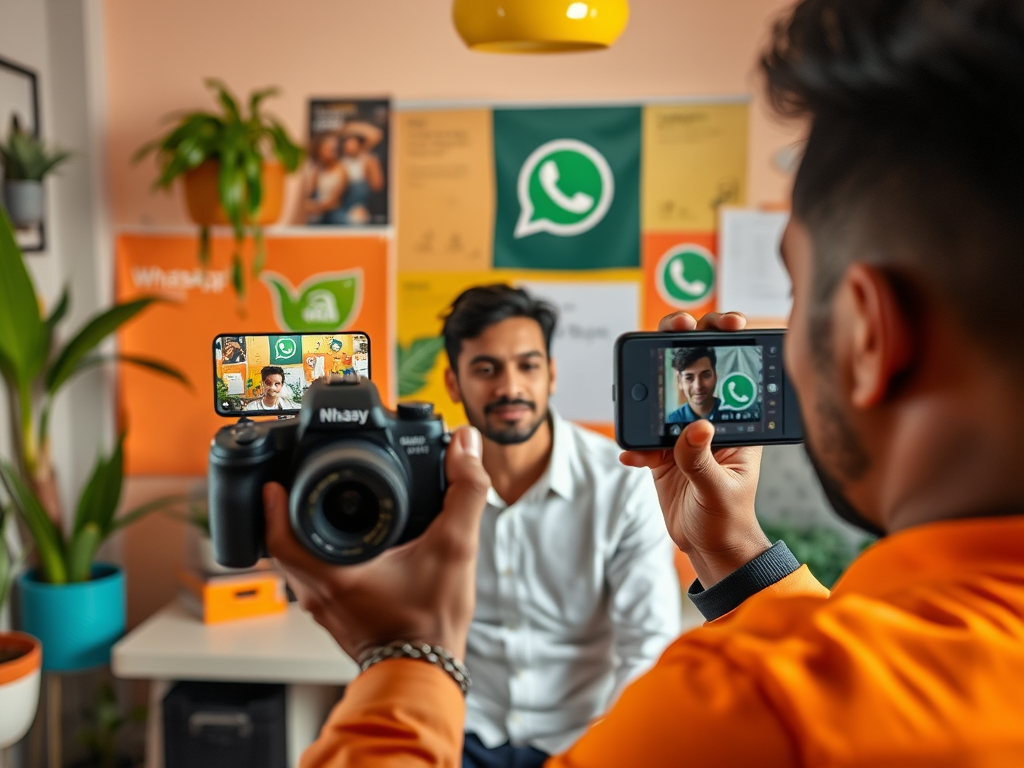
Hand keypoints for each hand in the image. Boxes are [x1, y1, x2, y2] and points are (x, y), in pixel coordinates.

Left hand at [265, 426, 488, 661]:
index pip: (282, 535)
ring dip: (301, 537)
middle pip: (283, 547)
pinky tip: (344, 545)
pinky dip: (320, 557)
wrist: (427, 674)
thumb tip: (464, 445)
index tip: (274, 479)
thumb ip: (464, 491)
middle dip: (285, 514)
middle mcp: (320, 592)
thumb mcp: (456, 547)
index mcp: (336, 573)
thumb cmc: (432, 622)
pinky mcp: (337, 616)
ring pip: (297, 565)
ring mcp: (325, 608)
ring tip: (314, 509)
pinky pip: (313, 580)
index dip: (274, 504)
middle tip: (291, 486)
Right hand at [620, 312, 769, 587]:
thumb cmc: (730, 519)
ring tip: (637, 382)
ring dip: (648, 387)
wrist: (709, 548)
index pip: (734, 370)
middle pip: (694, 367)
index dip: (731, 341)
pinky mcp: (659, 452)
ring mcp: (681, 434)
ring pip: (662, 394)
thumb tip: (694, 428)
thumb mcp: (721, 490)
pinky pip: (640, 436)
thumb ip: (703, 460)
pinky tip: (634, 456)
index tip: (727, 323)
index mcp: (738, 422)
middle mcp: (709, 419)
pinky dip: (633, 443)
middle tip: (677, 326)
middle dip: (684, 341)